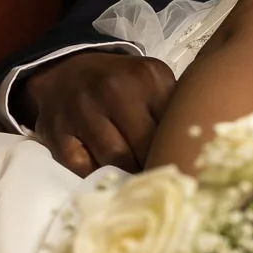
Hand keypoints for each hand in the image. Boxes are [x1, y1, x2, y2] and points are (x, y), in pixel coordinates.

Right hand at [21, 51, 176, 174]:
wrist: (64, 72)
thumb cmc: (119, 84)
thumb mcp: (152, 81)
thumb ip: (172, 106)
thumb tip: (194, 147)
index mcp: (146, 77)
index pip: (171, 123)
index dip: (177, 147)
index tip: (184, 164)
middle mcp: (113, 90)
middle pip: (145, 146)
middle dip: (155, 164)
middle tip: (164, 180)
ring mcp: (82, 112)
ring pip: (117, 160)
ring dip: (130, 174)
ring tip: (140, 181)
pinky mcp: (58, 136)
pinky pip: (86, 169)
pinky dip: (101, 176)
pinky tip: (110, 175)